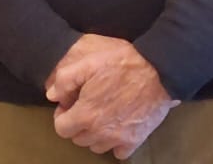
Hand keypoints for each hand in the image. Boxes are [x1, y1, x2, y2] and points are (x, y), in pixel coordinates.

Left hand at [45, 34, 176, 158]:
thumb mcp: (90, 60)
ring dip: (95, 134)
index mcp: (85, 114)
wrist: (159, 70)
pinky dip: (116, 143)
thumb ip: (66, 78)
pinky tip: (118, 126)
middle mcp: (100, 132)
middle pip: (78, 138)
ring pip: (96, 146)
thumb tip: (52, 95)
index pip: (61, 128)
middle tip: (87, 105)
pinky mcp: (136, 140)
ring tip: (103, 114)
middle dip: (78, 123)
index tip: (71, 103)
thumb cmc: (124, 62)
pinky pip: (119, 152)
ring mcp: (119, 138)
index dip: (63, 114)